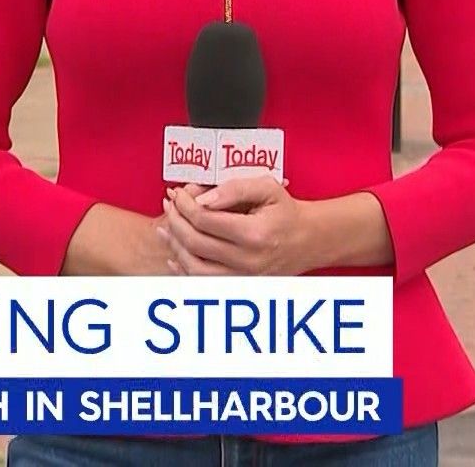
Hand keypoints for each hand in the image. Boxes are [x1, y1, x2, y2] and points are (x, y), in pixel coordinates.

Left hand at [157, 176, 314, 276]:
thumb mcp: (266, 188)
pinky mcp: (239, 285)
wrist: (307, 240)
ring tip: (167, 225)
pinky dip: (183, 268)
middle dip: (175, 220)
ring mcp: (243, 277)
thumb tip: (201, 199)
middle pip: (194, 242)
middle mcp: (248, 260)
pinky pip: (202, 282)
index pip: (204, 219)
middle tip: (169, 204)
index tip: (179, 192)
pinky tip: (175, 251)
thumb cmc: (285, 211)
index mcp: (255, 234)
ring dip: (174, 245)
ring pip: (193, 267)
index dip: (185, 204)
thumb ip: (234, 188)